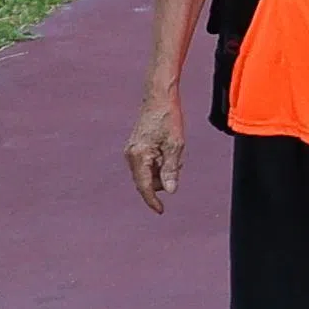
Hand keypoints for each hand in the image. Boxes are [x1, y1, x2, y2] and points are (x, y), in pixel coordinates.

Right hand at [126, 90, 184, 212]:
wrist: (159, 98)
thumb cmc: (167, 117)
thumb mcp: (176, 145)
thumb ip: (171, 169)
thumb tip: (170, 190)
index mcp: (138, 156)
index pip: (144, 186)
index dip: (152, 200)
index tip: (160, 211)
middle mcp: (131, 155)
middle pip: (147, 181)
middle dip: (163, 179)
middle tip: (178, 161)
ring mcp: (132, 152)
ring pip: (148, 173)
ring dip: (163, 170)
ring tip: (174, 151)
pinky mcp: (136, 148)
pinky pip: (148, 164)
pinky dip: (159, 163)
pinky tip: (168, 149)